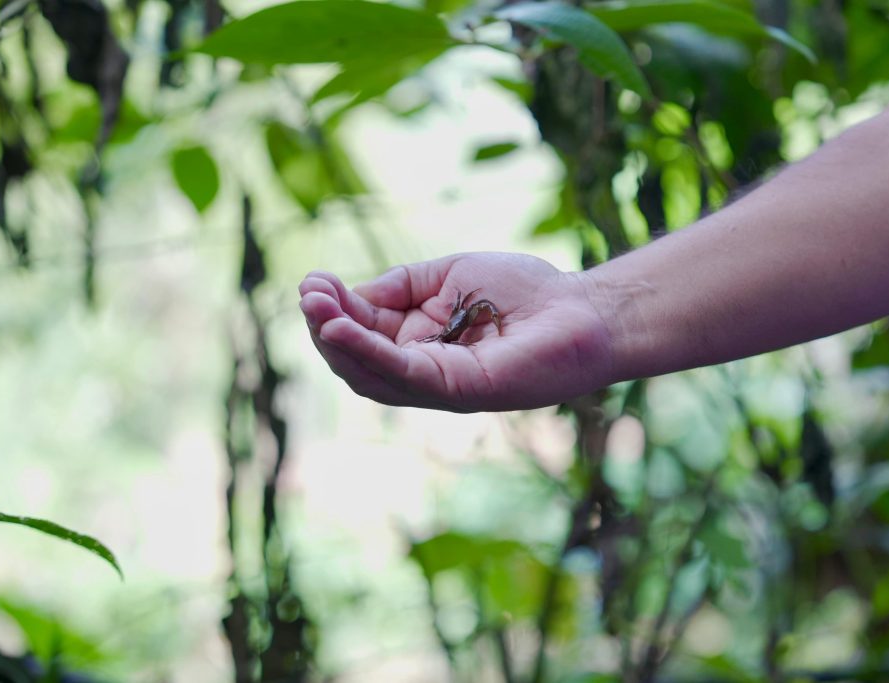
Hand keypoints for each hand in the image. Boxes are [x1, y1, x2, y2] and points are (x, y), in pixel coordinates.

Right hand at [299, 252, 613, 411]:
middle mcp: (422, 370)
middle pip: (356, 360)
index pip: (362, 332)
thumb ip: (399, 285)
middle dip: (325, 327)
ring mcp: (438, 385)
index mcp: (418, 342)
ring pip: (370, 374)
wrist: (581, 307)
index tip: (312, 281)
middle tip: (308, 294)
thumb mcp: (447, 273)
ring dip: (337, 342)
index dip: (333, 309)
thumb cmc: (524, 290)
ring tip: (314, 308)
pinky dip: (367, 352)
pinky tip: (340, 328)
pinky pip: (402, 374)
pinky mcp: (458, 390)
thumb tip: (349, 294)